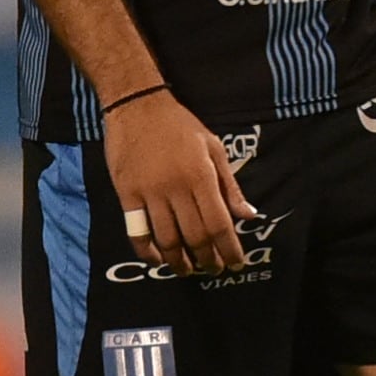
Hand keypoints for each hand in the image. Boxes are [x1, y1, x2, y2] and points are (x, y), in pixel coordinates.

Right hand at [103, 88, 257, 274]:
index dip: (229, 249)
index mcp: (201, 176)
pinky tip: (158, 259)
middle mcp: (177, 188)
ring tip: (188, 270)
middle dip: (207, 259)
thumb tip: (249, 215)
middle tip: (213, 269)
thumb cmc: (179, 125)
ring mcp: (149, 193)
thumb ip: (230, 185)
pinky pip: (137, 232)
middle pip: (195, 236)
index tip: (235, 264)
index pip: (219, 223)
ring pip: (167, 239)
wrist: (136, 105)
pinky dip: (148, 251)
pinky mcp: (126, 195)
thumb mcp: (213, 147)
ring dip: (179, 261)